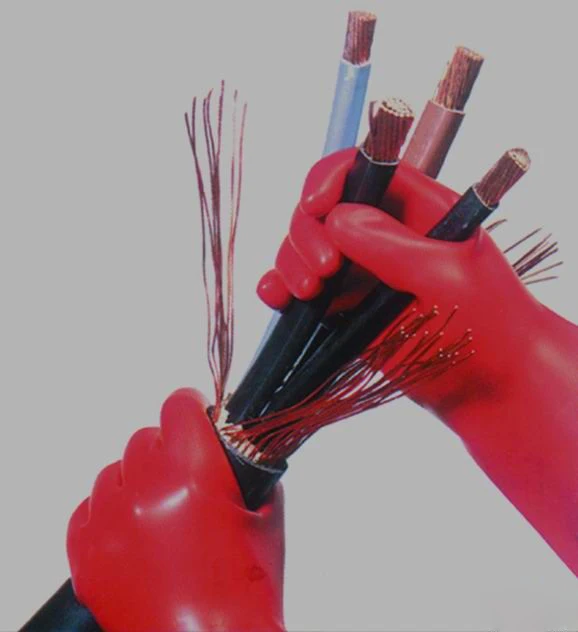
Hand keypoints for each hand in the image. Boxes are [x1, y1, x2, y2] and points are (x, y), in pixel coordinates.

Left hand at [67, 388, 284, 631]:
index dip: (192, 409)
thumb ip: (247, 468)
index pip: (178, 406)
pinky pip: (90, 506)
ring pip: (115, 469)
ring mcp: (111, 522)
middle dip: (169, 451)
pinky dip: (113, 511)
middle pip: (147, 437)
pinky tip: (139, 532)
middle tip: (187, 479)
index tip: (196, 417)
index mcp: (194, 474)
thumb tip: (234, 443)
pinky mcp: (87, 552)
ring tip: (162, 512)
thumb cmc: (243, 592)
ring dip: (138, 480)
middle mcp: (146, 491)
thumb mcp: (266, 516)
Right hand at [258, 149, 577, 574]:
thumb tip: (338, 221)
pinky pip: (303, 288)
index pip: (357, 170)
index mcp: (416, 208)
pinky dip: (284, 289)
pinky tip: (281, 298)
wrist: (490, 385)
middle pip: (320, 210)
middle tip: (317, 270)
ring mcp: (362, 270)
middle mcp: (384, 234)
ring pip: (305, 249)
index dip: (327, 180)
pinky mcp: (348, 307)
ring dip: (290, 263)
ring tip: (300, 288)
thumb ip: (386, 243)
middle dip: (304, 232)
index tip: (314, 207)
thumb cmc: (488, 327)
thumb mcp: (445, 275)